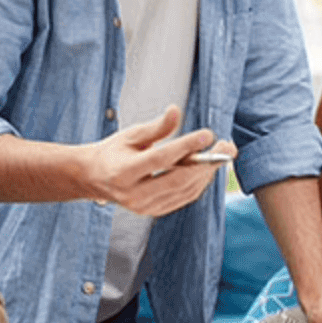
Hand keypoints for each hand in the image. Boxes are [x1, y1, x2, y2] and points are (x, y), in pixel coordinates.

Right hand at [78, 105, 223, 215]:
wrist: (95, 178)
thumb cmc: (114, 152)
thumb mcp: (131, 135)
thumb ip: (157, 127)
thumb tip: (176, 111)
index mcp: (124, 172)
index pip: (160, 159)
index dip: (186, 146)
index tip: (207, 134)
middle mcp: (134, 194)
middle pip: (178, 179)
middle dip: (207, 162)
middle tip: (227, 146)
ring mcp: (144, 206)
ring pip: (185, 191)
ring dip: (207, 172)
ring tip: (222, 154)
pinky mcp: (153, 211)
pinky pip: (184, 198)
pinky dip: (199, 182)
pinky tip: (208, 167)